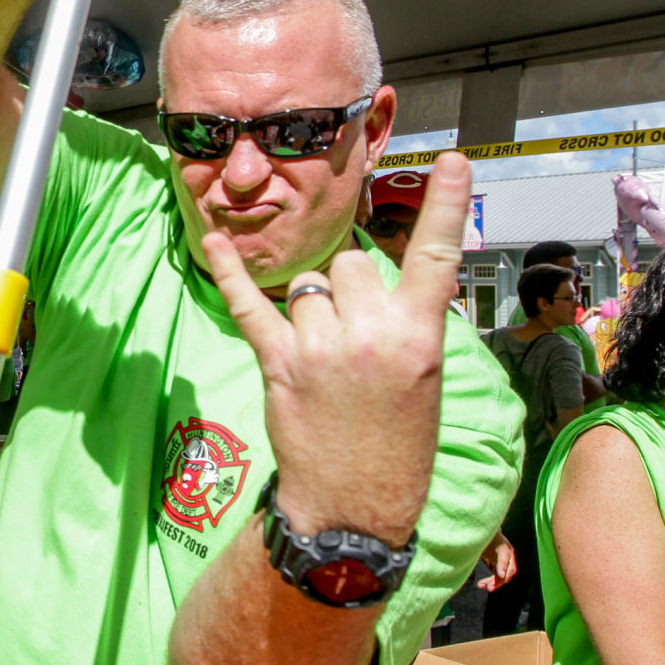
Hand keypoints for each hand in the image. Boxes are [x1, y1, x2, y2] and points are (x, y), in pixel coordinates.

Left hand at [203, 153, 472, 544]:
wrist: (355, 505)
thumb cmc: (396, 443)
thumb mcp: (424, 379)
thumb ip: (404, 322)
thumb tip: (371, 281)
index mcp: (420, 336)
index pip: (438, 256)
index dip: (448, 204)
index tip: (453, 159)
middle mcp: (373, 335)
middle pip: (351, 263)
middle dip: (348, 285)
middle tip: (354, 332)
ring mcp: (323, 347)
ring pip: (309, 285)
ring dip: (311, 307)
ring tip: (325, 356)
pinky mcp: (280, 362)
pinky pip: (251, 304)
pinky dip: (229, 272)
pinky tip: (212, 239)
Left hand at [475, 531, 516, 590]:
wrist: (483, 531)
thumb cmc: (478, 537)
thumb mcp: (475, 541)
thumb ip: (471, 547)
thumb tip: (460, 552)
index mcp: (500, 543)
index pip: (504, 555)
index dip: (503, 565)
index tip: (501, 575)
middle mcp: (507, 551)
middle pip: (509, 569)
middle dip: (500, 580)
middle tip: (489, 588)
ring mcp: (507, 558)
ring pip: (506, 574)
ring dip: (496, 582)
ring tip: (481, 586)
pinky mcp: (502, 563)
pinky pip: (500, 575)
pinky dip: (493, 581)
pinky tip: (482, 584)